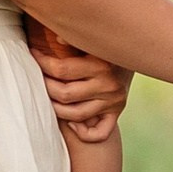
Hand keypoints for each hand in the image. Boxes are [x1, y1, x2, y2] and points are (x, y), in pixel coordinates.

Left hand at [28, 25, 131, 140]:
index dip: (42, 63)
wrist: (140, 55)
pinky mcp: (116, 114)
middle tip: (37, 78)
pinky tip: (72, 122)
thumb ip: (75, 38)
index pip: (62, 69)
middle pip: (64, 94)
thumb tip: (57, 38)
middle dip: (45, 86)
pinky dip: (82, 132)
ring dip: (56, 109)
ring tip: (47, 98)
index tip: (32, 54)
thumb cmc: (107, 45)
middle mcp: (109, 85)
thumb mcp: (94, 39)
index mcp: (101, 64)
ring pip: (75, 115)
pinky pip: (98, 133)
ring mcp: (113, 102)